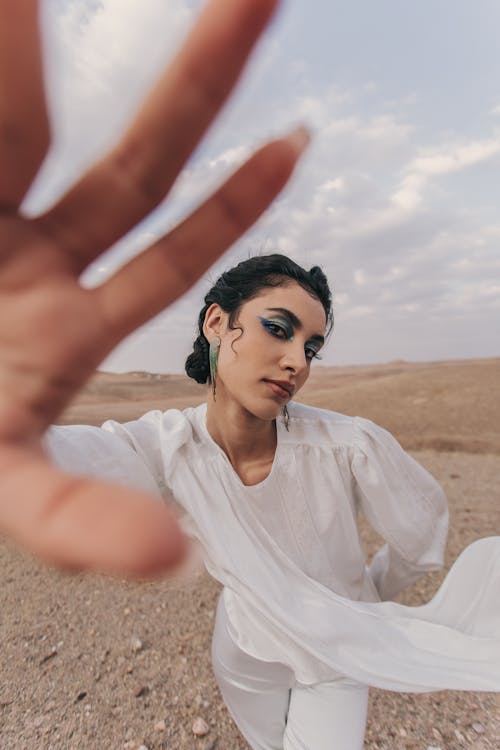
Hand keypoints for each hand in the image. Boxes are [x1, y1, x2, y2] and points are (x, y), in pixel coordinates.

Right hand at [0, 0, 308, 575]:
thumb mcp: (5, 488)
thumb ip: (75, 524)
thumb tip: (170, 556)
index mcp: (64, 324)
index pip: (167, 254)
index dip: (232, 206)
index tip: (300, 142)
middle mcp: (32, 260)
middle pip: (131, 165)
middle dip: (196, 86)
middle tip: (262, 0)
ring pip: (27, 121)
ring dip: (44, 47)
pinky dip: (5, 68)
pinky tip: (19, 13)